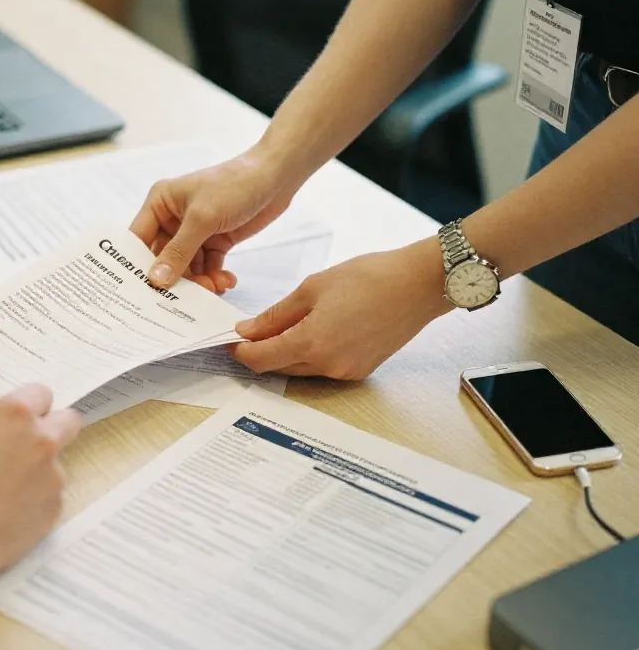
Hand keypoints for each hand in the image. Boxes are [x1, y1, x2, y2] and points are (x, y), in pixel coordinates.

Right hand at [0, 384, 80, 574]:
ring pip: (58, 460)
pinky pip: (51, 492)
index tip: (17, 417)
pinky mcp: (57, 506)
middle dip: (54, 425)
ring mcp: (54, 474)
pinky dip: (36, 496)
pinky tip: (9, 508)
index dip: (29, 404)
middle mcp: (43, 439)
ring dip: (40, 465)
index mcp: (15, 414)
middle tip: (27, 441)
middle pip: (69, 420)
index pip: (41, 392)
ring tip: (5, 486)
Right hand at [131, 145, 297, 291]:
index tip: (141, 292)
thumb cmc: (234, 185)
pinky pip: (207, 266)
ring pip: (187, 267)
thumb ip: (179, 251)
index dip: (137, 264)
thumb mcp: (202, 218)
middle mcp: (173, 218)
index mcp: (160, 203)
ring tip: (215, 287)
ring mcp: (195, 231)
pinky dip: (215, 276)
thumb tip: (156, 280)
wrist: (275, 177)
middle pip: (163, 258)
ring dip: (199, 281)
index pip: (139, 239)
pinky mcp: (216, 240)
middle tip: (188, 297)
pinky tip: (226, 281)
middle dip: (176, 278)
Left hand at [232, 240, 451, 380]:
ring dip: (285, 352)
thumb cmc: (368, 278)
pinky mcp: (361, 369)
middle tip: (250, 330)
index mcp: (312, 344)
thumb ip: (276, 314)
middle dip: (261, 351)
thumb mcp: (312, 288)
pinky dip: (309, 353)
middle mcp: (328, 366)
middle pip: (279, 367)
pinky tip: (310, 330)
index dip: (240, 351)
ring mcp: (347, 371)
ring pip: (301, 368)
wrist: (418, 284)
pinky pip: (323, 367)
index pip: (261, 359)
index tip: (229, 339)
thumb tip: (248, 330)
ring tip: (281, 325)